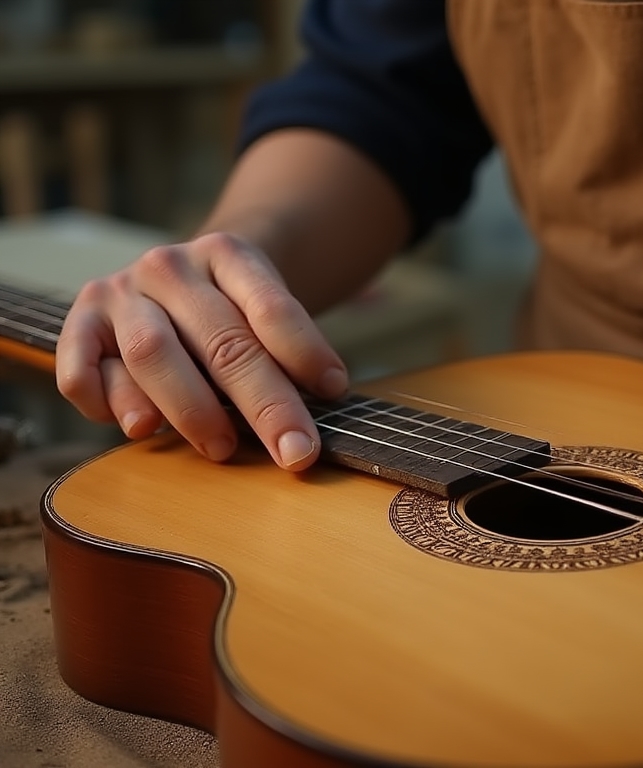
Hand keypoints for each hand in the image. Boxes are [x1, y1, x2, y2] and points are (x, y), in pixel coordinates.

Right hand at [55, 232, 347, 470]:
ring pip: (150, 353)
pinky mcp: (80, 322)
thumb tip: (298, 426)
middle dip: (264, 404)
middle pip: (220, 341)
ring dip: (190, 409)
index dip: (305, 351)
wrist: (184, 275)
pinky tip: (140, 430)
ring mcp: (120, 291)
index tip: (335, 392)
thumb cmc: (237, 311)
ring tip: (222, 449)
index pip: (270, 307)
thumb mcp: (267, 313)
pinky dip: (106, 403)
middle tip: (295, 453)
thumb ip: (282, 354)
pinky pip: (81, 369)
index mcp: (228, 253)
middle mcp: (170, 267)